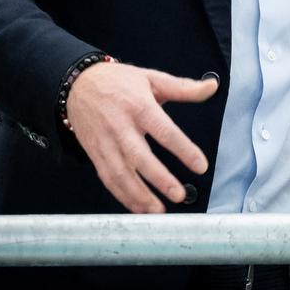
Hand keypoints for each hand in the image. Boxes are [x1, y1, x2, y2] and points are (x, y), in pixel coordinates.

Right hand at [66, 62, 217, 213]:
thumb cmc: (119, 81)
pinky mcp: (95, 153)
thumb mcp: (151, 78)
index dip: (183, 149)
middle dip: (159, 179)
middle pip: (140, 156)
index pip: (163, 130)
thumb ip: (183, 88)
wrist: (78, 84)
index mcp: (139, 106)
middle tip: (179, 195)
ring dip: (139, 195)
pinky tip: (138, 208)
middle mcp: (120, 126)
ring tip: (159, 210)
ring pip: (121, 173)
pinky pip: (108, 179)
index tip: (200, 166)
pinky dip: (123, 196)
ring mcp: (105, 142)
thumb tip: (212, 87)